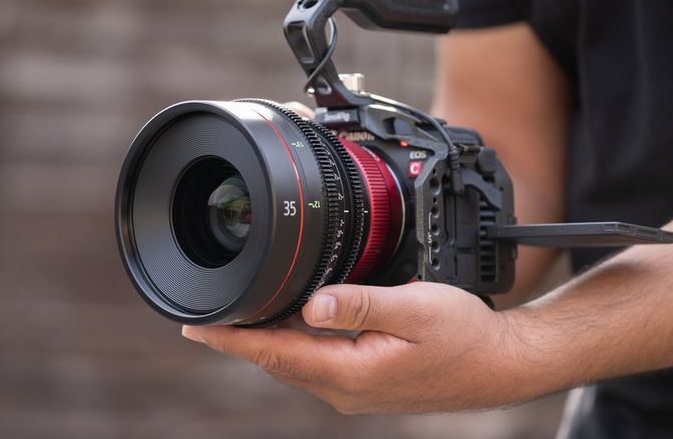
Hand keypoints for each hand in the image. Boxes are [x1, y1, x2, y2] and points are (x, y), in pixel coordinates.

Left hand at [181, 282, 532, 413]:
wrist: (500, 366)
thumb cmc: (464, 335)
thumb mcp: (414, 309)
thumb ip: (359, 305)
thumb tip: (310, 304)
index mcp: (350, 372)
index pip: (274, 354)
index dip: (232, 340)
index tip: (195, 327)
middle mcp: (344, 389)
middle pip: (277, 361)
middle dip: (240, 339)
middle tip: (209, 314)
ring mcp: (354, 390)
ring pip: (295, 362)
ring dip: (265, 340)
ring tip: (239, 315)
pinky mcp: (365, 382)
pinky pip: (316, 363)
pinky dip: (294, 343)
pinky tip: (290, 322)